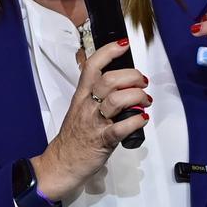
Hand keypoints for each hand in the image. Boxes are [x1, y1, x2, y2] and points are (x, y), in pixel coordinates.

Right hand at [30, 39, 149, 201]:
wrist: (62, 163)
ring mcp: (95, 122)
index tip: (122, 44)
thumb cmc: (74, 135)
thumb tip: (100, 69)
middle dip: (132, 77)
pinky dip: (136, 121)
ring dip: (137, 97)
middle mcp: (88, 106)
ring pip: (116, 100)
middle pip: (109, 80)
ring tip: (145, 101)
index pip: (93, 66)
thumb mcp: (79, 106)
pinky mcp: (103, 140)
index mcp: (82, 95)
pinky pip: (120, 128)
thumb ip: (91, 88)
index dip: (108, 52)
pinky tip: (142, 119)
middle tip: (142, 82)